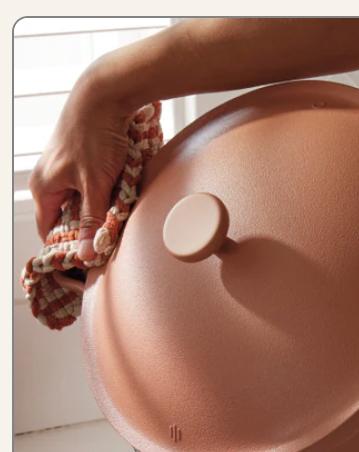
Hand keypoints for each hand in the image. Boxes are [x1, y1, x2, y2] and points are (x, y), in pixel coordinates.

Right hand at [27, 72, 140, 257]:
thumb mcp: (96, 184)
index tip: (92, 259)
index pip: (49, 230)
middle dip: (91, 224)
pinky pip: (94, 183)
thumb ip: (93, 220)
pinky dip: (108, 189)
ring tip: (121, 207)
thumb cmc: (95, 136)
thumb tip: (88, 253)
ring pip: (85, 198)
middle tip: (113, 234)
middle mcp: (50, 178)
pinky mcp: (83, 157)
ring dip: (103, 205)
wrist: (105, 95)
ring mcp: (66, 167)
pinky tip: (124, 189)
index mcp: (43, 188)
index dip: (69, 246)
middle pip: (69, 215)